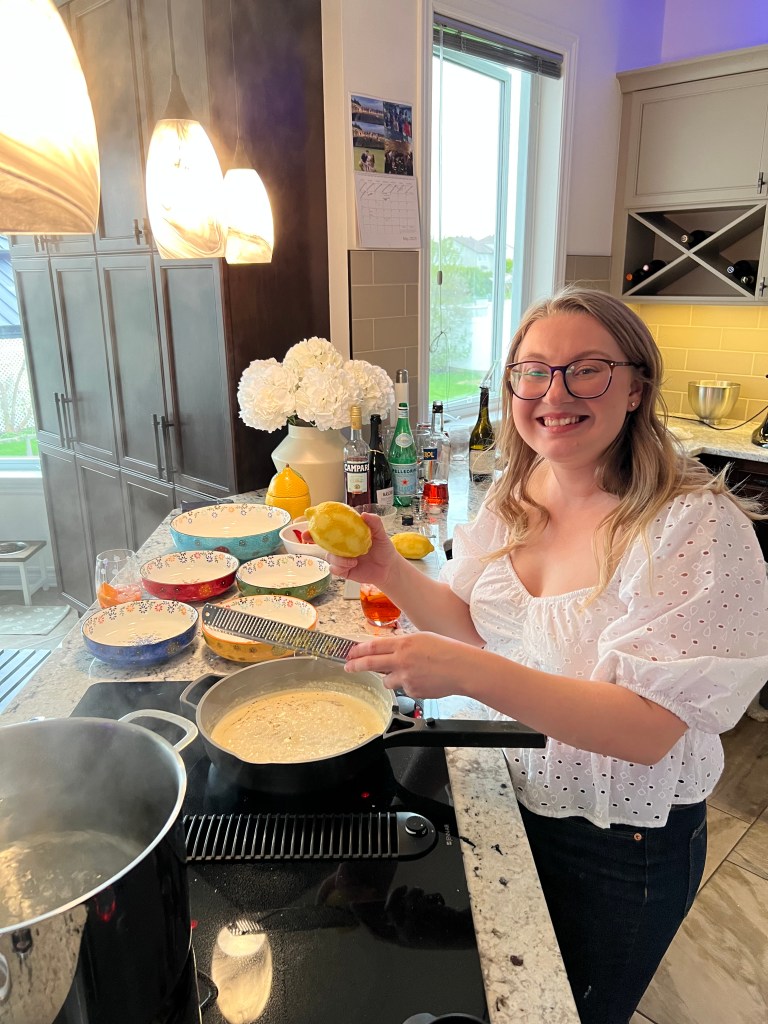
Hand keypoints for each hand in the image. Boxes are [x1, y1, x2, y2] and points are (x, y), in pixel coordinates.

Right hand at [310, 513, 399, 589]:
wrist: (388, 569)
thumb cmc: (383, 549)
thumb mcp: (381, 534)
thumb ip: (374, 523)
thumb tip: (364, 514)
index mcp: (347, 533)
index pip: (331, 527)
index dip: (318, 523)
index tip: (310, 520)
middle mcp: (341, 545)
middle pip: (322, 541)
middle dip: (311, 538)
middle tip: (307, 538)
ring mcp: (341, 558)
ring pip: (329, 556)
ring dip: (338, 558)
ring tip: (353, 560)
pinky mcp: (342, 570)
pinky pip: (334, 568)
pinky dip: (340, 567)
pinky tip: (352, 565)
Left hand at [344, 631, 475, 699]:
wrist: (463, 668)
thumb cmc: (447, 650)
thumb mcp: (422, 638)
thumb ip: (403, 644)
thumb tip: (389, 649)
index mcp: (403, 644)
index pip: (373, 647)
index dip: (358, 650)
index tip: (351, 653)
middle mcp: (401, 660)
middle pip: (370, 664)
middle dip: (356, 666)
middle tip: (348, 667)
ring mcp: (406, 678)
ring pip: (386, 681)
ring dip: (390, 677)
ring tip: (406, 673)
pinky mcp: (413, 691)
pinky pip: (404, 689)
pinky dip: (409, 685)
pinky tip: (423, 679)